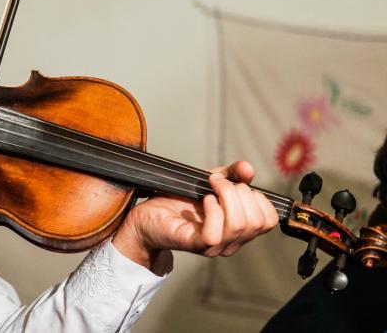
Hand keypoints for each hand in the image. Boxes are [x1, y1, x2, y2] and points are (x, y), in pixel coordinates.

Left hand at [112, 160, 278, 274]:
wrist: (147, 215)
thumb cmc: (178, 201)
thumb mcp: (210, 182)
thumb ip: (232, 175)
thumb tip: (248, 169)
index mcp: (239, 230)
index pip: (268, 221)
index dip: (258, 197)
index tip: (236, 183)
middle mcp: (230, 242)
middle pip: (256, 221)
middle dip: (240, 193)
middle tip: (217, 182)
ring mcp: (213, 246)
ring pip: (239, 225)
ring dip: (226, 196)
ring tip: (209, 187)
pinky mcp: (195, 244)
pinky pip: (215, 233)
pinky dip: (212, 211)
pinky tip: (203, 201)